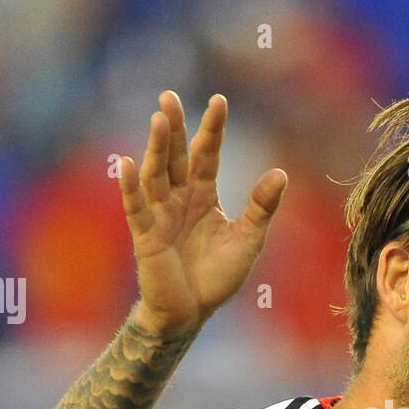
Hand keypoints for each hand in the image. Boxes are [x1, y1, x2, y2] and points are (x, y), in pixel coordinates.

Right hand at [118, 90, 286, 336]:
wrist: (192, 312)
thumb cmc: (217, 277)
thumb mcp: (248, 239)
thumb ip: (261, 207)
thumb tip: (280, 173)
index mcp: (203, 195)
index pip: (206, 154)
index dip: (212, 129)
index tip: (219, 100)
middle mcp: (179, 198)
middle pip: (175, 156)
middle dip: (173, 127)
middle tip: (170, 96)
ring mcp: (159, 214)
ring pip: (155, 174)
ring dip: (155, 147)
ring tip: (158, 118)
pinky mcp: (145, 235)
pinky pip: (135, 208)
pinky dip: (131, 188)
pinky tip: (127, 163)